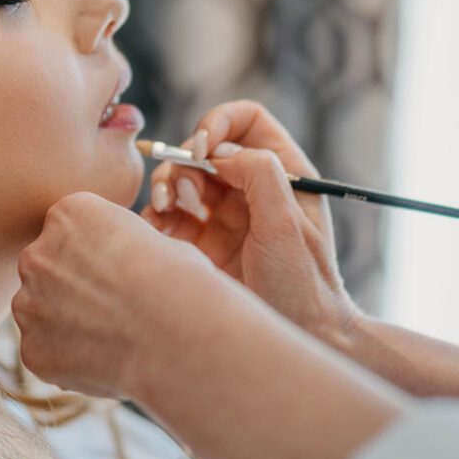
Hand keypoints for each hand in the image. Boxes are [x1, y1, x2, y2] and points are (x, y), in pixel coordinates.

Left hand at [12, 192, 218, 398]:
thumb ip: (118, 245)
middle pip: (49, 268)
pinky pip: (46, 351)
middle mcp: (37, 253)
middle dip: (74, 286)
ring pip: (41, 311)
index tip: (126, 272)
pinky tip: (104, 361)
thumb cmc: (180, 281)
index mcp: (68, 214)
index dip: (102, 254)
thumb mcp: (152, 239)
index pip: (72, 231)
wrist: (177, 334)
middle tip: (116, 308)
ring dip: (66, 321)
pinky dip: (68, 358)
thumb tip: (118, 261)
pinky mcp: (32, 349)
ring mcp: (29, 304)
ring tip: (112, 336)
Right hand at [142, 100, 361, 345]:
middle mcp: (250, 188)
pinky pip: (169, 216)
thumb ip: (258, 174)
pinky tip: (156, 232)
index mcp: (282, 172)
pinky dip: (155, 217)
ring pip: (182, 180)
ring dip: (166, 186)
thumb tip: (221, 155)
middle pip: (205, 148)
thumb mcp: (286, 224)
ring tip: (163, 209)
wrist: (297, 337)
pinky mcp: (201, 243)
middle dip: (184, 161)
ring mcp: (224, 215)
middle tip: (178, 191)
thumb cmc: (303, 283)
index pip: (246, 121)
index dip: (219, 123)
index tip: (202, 150)